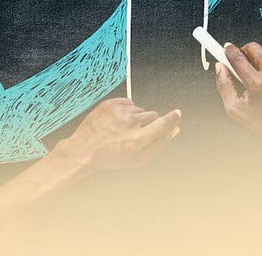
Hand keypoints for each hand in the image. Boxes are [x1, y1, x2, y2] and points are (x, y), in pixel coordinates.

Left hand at [53, 98, 180, 172]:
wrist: (83, 151)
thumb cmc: (111, 158)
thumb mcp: (137, 159)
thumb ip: (159, 144)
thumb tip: (175, 129)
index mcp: (137, 140)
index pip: (163, 123)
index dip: (173, 118)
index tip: (177, 113)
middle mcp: (129, 123)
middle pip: (153, 115)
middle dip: (148, 123)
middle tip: (135, 134)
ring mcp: (119, 112)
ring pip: (140, 109)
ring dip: (135, 118)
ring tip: (121, 130)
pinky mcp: (110, 103)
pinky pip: (128, 103)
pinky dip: (125, 111)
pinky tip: (115, 122)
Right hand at [215, 42, 261, 141]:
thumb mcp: (235, 109)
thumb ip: (223, 85)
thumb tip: (220, 67)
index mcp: (257, 84)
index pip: (238, 58)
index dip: (228, 51)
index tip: (225, 48)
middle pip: (252, 48)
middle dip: (243, 51)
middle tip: (240, 62)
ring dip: (256, 57)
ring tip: (255, 74)